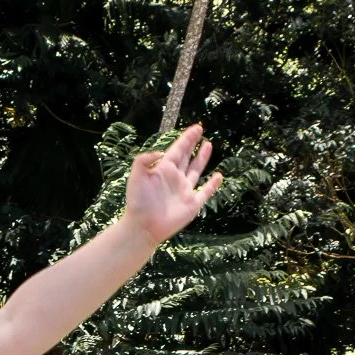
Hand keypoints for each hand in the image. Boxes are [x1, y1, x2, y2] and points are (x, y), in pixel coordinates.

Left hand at [122, 123, 221, 246]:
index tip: (196, 128)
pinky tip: (219, 176)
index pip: (178, 150)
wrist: (142, 227)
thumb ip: (143, 160)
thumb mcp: (135, 176)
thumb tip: (161, 152)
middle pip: (186, 157)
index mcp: (164, 170)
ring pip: (196, 170)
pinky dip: (212, 184)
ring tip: (208, 145)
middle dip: (193, 144)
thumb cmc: (137, 202)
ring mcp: (185, 191)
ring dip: (202, 158)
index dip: (187, 138)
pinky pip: (205, 192)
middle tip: (200, 131)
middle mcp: (175, 178)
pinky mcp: (192, 204)